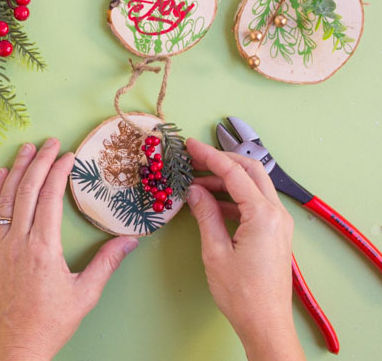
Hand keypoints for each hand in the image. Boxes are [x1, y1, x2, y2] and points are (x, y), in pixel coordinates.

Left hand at [0, 139, 138, 360]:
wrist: (18, 345)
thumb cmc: (52, 321)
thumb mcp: (86, 293)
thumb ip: (107, 263)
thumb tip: (131, 240)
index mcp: (44, 248)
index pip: (50, 196)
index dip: (59, 171)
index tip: (68, 155)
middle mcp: (19, 242)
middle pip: (28, 190)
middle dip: (40, 161)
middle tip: (51, 142)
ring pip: (6, 198)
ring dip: (17, 170)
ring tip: (27, 149)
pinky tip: (0, 177)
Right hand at [185, 138, 305, 360]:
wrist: (265, 323)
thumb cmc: (241, 293)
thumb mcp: (215, 251)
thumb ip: (205, 215)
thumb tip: (195, 190)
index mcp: (263, 215)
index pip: (234, 173)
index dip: (210, 156)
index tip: (190, 145)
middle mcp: (277, 214)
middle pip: (250, 171)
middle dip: (221, 160)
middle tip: (194, 157)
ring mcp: (279, 223)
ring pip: (254, 186)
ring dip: (227, 179)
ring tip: (197, 181)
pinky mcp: (275, 233)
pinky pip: (255, 203)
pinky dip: (233, 197)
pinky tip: (211, 203)